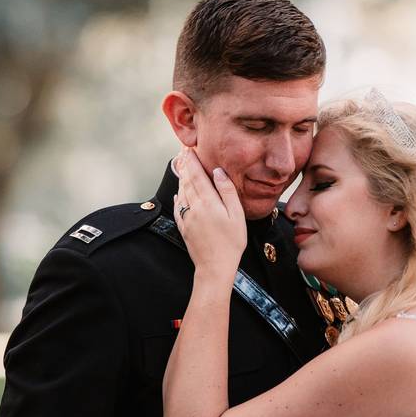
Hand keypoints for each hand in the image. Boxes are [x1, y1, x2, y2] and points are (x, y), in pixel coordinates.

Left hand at [174, 148, 245, 282]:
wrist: (214, 267)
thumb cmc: (231, 242)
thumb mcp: (236, 215)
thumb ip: (227, 192)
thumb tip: (218, 172)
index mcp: (208, 203)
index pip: (197, 176)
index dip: (193, 161)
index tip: (189, 149)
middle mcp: (194, 207)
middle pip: (187, 181)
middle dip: (185, 165)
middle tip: (183, 152)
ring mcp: (187, 218)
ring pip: (182, 192)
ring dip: (181, 178)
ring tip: (182, 167)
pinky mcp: (184, 227)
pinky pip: (178, 207)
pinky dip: (178, 196)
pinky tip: (179, 193)